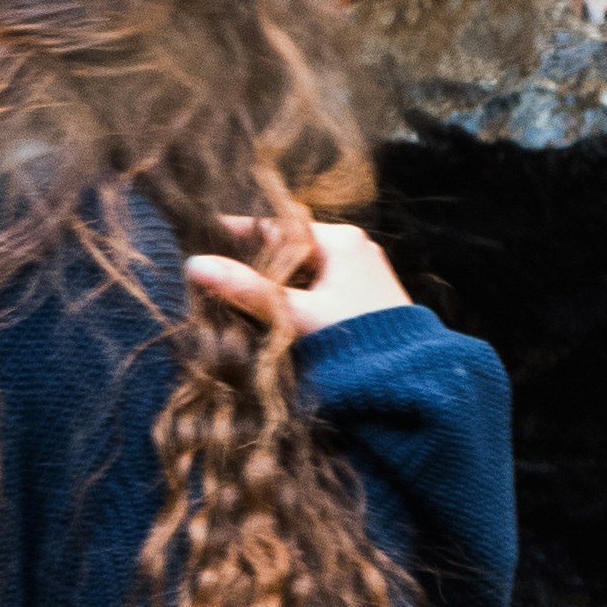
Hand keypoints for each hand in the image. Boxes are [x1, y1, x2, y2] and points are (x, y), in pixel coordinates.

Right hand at [185, 211, 406, 341]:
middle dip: (257, 262)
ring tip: (240, 295)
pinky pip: (321, 287)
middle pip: (291, 248)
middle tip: (218, 271)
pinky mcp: (367, 297)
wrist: (412, 379)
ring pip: (305, 270)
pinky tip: (277, 314)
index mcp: (341, 239)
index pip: (278, 226)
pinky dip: (298, 297)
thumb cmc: (356, 341)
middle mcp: (355, 247)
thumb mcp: (295, 314)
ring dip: (277, 283)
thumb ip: (247, 290)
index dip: (240, 232)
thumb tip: (195, 265)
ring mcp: (363, 272)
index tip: (207, 232)